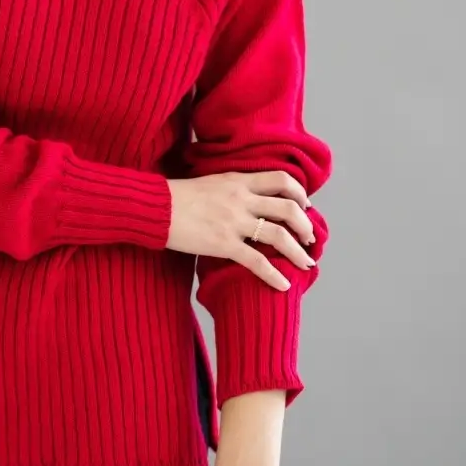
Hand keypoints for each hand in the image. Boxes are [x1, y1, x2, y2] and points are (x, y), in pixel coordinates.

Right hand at [165, 170, 315, 291]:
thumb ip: (234, 188)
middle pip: (288, 208)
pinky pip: (256, 261)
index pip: (281, 180)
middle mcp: (242, 199)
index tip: (305, 205)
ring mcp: (234, 222)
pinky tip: (283, 284)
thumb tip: (248, 198)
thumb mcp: (212, 182)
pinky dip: (273, 275)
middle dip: (305, 225)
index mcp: (239, 181)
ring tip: (306, 263)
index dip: (299, 193)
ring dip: (298, 252)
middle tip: (310, 238)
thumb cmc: (178, 196)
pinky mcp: (223, 244)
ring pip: (279, 235)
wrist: (155, 207)